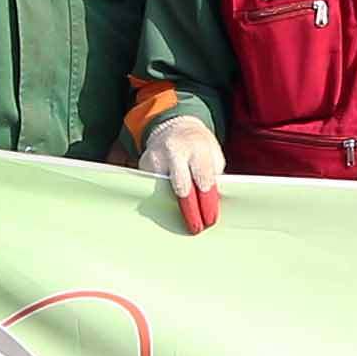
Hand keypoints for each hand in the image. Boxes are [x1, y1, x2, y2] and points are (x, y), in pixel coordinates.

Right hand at [137, 110, 223, 233]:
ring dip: (172, 207)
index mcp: (198, 148)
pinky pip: (152, 188)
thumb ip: (213, 175)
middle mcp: (175, 151)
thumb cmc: (199, 147)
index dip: (207, 202)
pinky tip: (166, 208)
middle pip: (181, 188)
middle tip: (196, 228)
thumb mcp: (213, 155)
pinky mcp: (143, 165)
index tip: (210, 220)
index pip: (203, 179)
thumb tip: (212, 203)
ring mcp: (156, 157)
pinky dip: (160, 200)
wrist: (175, 128)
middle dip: (190, 210)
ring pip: (163, 190)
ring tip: (180, 221)